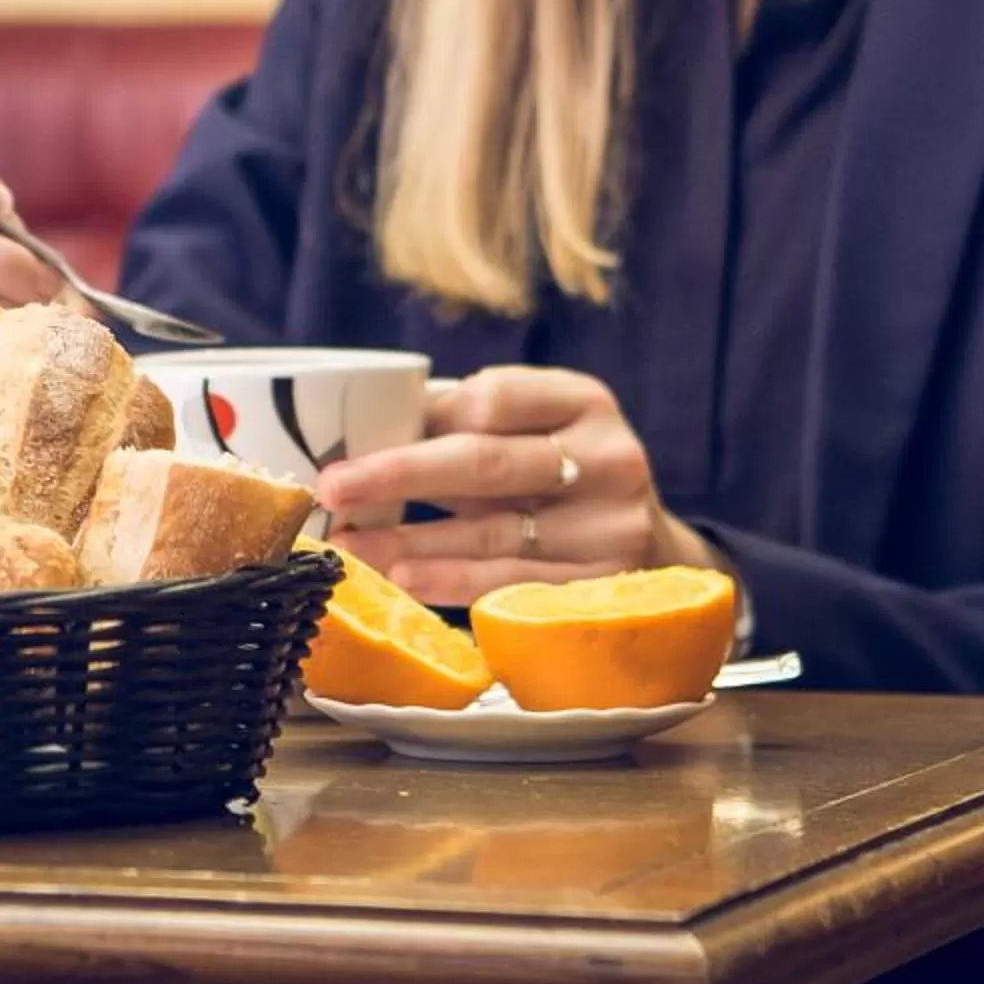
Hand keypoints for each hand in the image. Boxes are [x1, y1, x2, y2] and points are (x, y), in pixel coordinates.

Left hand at [316, 366, 725, 606]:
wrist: (651, 550)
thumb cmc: (560, 480)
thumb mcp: (534, 433)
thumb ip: (468, 424)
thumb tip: (359, 433)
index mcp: (584, 402)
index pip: (495, 399)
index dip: (427, 420)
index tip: (363, 437)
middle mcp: (609, 458)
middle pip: (487, 464)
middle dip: (398, 476)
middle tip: (332, 489)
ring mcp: (613, 526)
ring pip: (492, 532)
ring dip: (410, 541)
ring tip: (352, 546)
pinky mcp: (604, 584)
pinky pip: (512, 583)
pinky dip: (451, 582)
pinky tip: (405, 579)